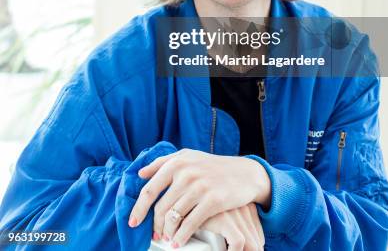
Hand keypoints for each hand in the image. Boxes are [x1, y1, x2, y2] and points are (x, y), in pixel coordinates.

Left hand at [128, 149, 270, 244]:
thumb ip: (163, 162)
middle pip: (160, 207)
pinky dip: (181, 236)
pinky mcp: (212, 200)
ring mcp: (199, 186)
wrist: (244, 173)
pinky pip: (190, 224)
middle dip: (155, 225)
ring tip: (167, 239)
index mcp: (177, 162)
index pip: (150, 189)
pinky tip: (178, 242)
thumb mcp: (188, 156)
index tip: (133, 222)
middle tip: (154, 235)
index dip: (139, 208)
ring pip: (174, 217)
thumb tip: (140, 174)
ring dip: (168, 232)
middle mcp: (186, 173)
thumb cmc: (212, 166)